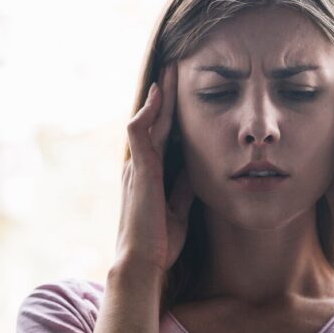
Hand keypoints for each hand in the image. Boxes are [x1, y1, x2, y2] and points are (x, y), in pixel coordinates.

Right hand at [117, 61, 194, 273]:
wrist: (143, 262)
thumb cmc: (159, 243)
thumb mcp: (179, 210)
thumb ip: (183, 188)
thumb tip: (196, 170)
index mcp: (149, 177)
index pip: (161, 138)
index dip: (171, 116)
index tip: (182, 96)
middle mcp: (139, 167)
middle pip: (154, 123)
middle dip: (165, 97)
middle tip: (175, 70)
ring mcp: (137, 167)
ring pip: (148, 121)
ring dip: (159, 96)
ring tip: (170, 72)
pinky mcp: (139, 170)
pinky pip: (141, 131)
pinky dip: (150, 111)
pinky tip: (160, 94)